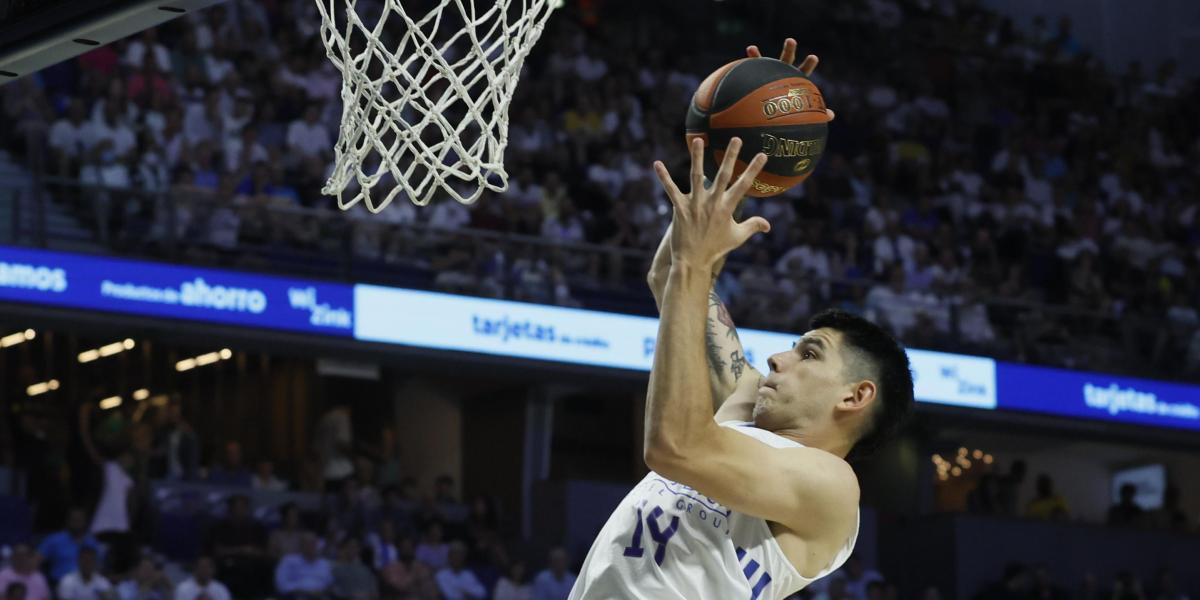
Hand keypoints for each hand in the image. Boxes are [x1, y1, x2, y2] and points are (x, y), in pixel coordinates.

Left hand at [653, 137, 770, 270]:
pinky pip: (670, 189)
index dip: (754, 169)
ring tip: (699, 139)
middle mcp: (712, 203)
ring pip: (696, 176)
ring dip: (697, 157)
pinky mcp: (679, 208)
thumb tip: (768, 225)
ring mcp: (695, 204)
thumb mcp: (737, 238)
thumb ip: (752, 226)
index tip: (763, 155)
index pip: (744, 185)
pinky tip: (657, 164)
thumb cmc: (715, 249)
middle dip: (730, 156)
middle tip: (736, 138)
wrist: (692, 261)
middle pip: (723, 175)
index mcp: (727, 208)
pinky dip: (663, 177)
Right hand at [746, 38, 835, 120]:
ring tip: (765, 44)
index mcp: (793, 80)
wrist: (764, 113)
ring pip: (768, 60)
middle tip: (790, 41)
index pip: (802, 71)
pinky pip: (753, 65)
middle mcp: (781, 73)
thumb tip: (831, 115)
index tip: (813, 57)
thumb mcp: (800, 113)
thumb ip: (816, 112)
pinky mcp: (756, 74)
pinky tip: (750, 49)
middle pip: (787, 59)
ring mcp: (769, 72)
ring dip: (768, 51)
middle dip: (788, 49)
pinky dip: (753, 56)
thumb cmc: (785, 112)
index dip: (808, 64)